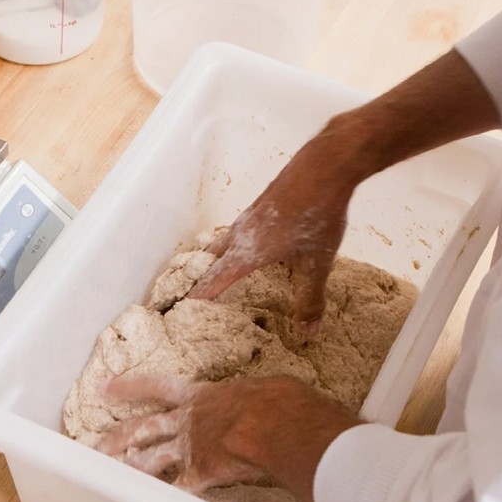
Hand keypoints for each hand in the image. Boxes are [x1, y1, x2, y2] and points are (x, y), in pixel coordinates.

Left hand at [96, 374, 363, 501]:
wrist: (275, 424)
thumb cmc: (278, 400)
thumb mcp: (264, 389)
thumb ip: (254, 396)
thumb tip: (269, 399)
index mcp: (202, 395)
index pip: (159, 386)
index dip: (131, 387)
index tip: (106, 388)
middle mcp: (189, 421)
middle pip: (144, 428)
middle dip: (119, 437)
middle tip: (98, 446)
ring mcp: (191, 448)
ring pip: (151, 459)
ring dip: (130, 468)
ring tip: (111, 477)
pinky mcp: (201, 473)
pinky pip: (179, 489)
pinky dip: (167, 499)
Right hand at [187, 126, 361, 333]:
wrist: (324, 166)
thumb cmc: (317, 215)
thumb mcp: (317, 263)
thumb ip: (309, 299)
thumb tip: (308, 334)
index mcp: (245, 253)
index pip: (211, 282)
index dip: (195, 301)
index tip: (177, 315)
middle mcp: (239, 236)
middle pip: (208, 262)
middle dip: (197, 281)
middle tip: (188, 299)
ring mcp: (247, 219)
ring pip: (220, 245)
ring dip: (213, 262)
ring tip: (212, 276)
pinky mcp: (258, 208)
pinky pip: (234, 233)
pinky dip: (229, 248)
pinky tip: (247, 251)